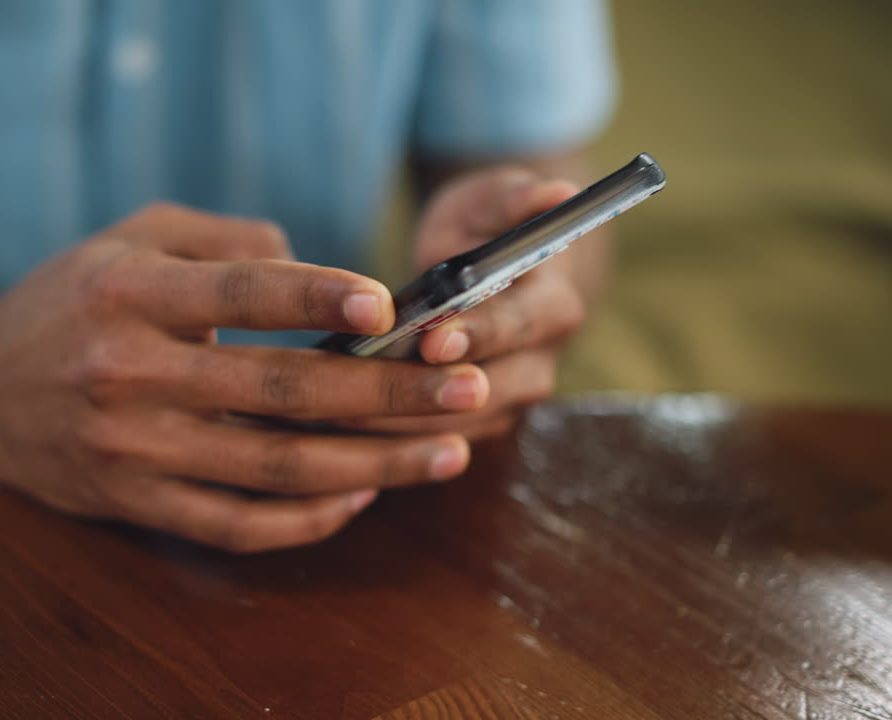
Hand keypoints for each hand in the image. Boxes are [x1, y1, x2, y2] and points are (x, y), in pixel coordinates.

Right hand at [0, 204, 489, 551]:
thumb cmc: (68, 301)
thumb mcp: (127, 238)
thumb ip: (223, 238)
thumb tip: (316, 270)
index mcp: (128, 293)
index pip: (242, 292)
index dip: (319, 298)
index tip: (390, 306)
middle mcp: (128, 373)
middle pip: (281, 391)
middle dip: (388, 393)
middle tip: (469, 388)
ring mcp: (131, 449)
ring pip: (273, 469)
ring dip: (372, 466)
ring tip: (448, 454)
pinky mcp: (133, 502)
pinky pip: (234, 525)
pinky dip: (305, 518)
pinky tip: (360, 497)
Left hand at [340, 168, 587, 440]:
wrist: (484, 273)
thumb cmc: (482, 229)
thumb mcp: (490, 202)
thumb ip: (514, 199)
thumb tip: (557, 191)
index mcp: (552, 307)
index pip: (516, 327)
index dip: (476, 334)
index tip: (433, 338)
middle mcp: (537, 364)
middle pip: (487, 392)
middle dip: (426, 393)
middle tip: (366, 389)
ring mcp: (507, 404)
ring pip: (454, 427)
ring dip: (398, 425)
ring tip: (335, 413)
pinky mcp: (472, 426)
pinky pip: (431, 445)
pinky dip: (386, 439)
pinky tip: (334, 430)